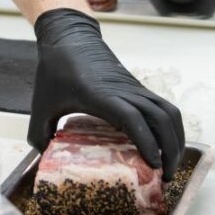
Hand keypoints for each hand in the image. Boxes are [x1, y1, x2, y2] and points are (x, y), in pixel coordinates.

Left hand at [29, 8, 184, 179]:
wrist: (68, 37)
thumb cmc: (55, 70)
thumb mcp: (40, 103)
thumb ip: (38, 132)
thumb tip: (43, 156)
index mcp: (100, 95)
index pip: (132, 117)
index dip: (146, 141)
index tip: (153, 164)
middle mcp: (124, 91)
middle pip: (160, 118)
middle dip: (170, 149)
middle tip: (165, 177)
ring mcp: (134, 88)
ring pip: (168, 112)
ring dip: (176, 139)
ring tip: (170, 165)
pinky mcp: (137, 88)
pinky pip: (163, 107)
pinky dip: (171, 127)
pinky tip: (165, 145)